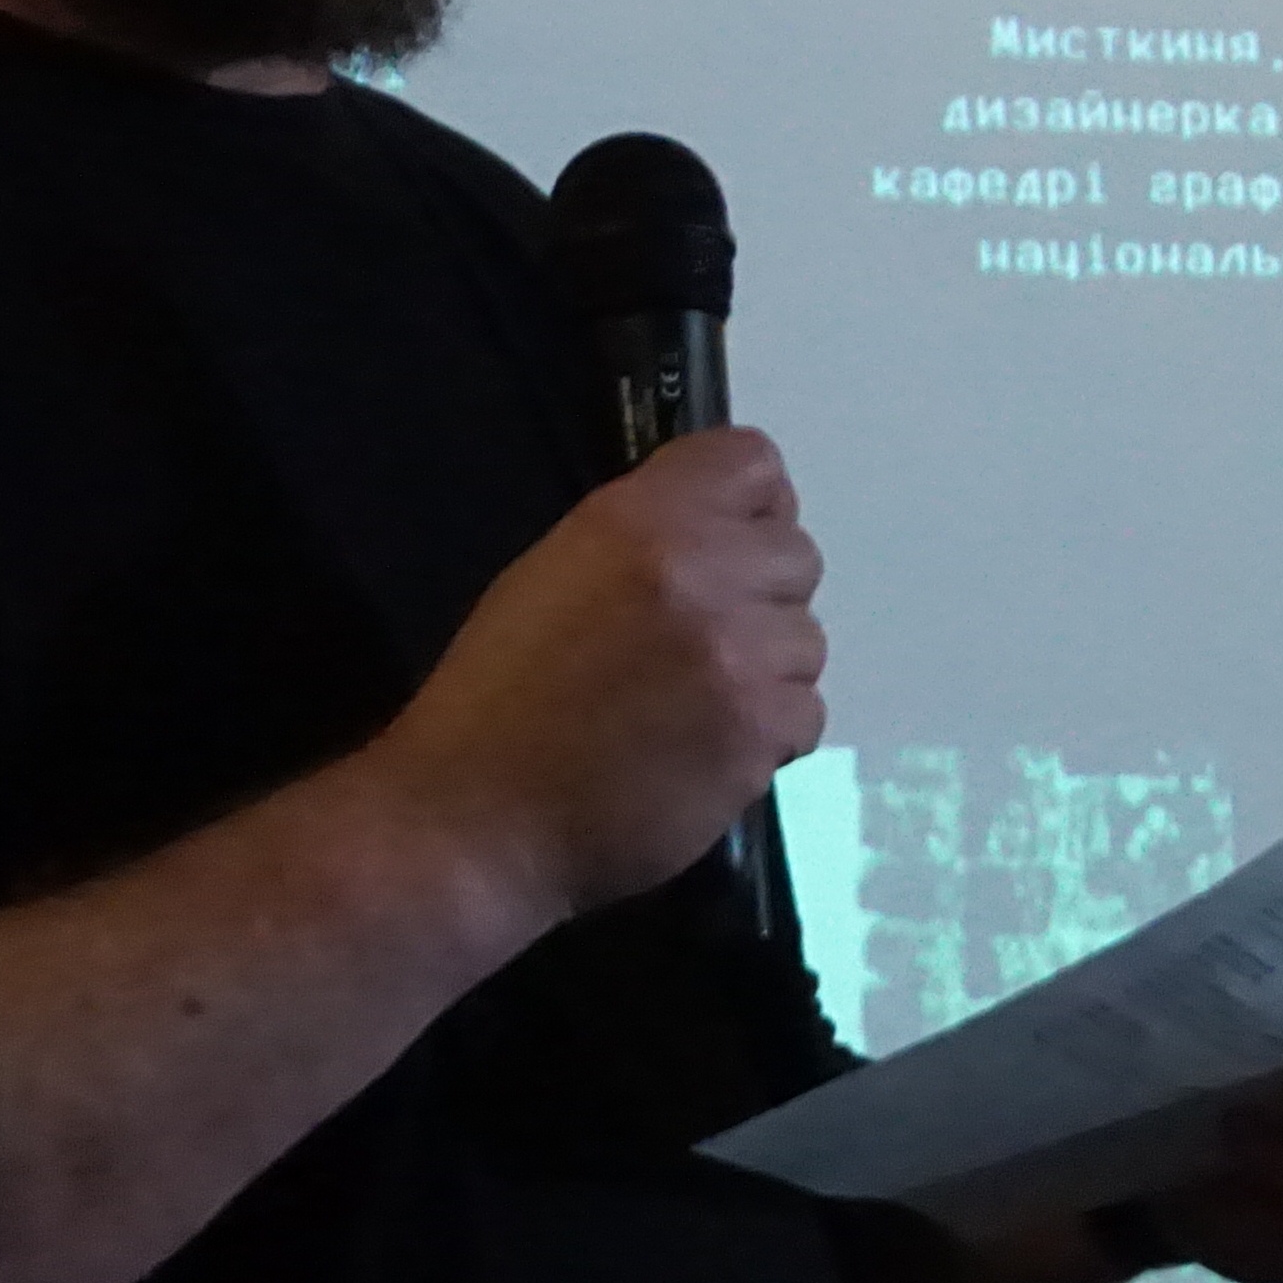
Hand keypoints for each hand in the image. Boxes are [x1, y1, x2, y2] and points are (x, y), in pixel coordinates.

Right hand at [368, 426, 824, 919]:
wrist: (476, 820)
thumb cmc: (498, 701)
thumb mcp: (555, 576)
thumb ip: (646, 542)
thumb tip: (721, 535)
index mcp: (637, 518)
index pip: (753, 462)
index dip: (751, 507)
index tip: (727, 548)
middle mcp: (700, 569)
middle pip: (797, 554)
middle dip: (761, 597)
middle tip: (699, 646)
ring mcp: (738, 651)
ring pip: (807, 639)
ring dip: (766, 672)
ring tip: (693, 708)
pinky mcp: (760, 728)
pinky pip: (805, 713)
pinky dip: (767, 736)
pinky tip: (703, 752)